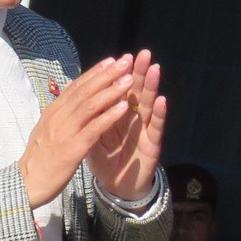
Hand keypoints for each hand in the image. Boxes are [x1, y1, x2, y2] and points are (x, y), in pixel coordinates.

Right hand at [18, 55, 162, 208]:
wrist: (26, 184)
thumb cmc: (40, 159)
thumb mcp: (47, 130)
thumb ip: (60, 112)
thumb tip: (69, 93)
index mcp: (53, 112)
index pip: (76, 87)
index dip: (95, 72)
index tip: (111, 60)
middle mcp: (58, 117)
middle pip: (85, 90)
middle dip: (107, 74)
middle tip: (125, 61)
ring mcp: (64, 132)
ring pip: (90, 105)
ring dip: (111, 90)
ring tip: (130, 79)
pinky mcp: (72, 149)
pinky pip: (93, 129)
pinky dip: (109, 116)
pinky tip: (123, 107)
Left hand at [86, 48, 167, 200]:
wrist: (117, 187)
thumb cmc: (105, 160)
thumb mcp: (92, 137)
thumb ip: (89, 117)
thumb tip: (77, 95)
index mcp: (117, 115)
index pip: (119, 90)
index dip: (119, 75)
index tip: (119, 57)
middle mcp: (133, 119)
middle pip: (136, 92)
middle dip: (139, 72)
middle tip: (143, 54)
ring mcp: (145, 131)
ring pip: (150, 105)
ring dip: (152, 87)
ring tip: (154, 69)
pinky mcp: (153, 145)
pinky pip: (157, 128)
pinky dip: (161, 114)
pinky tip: (163, 100)